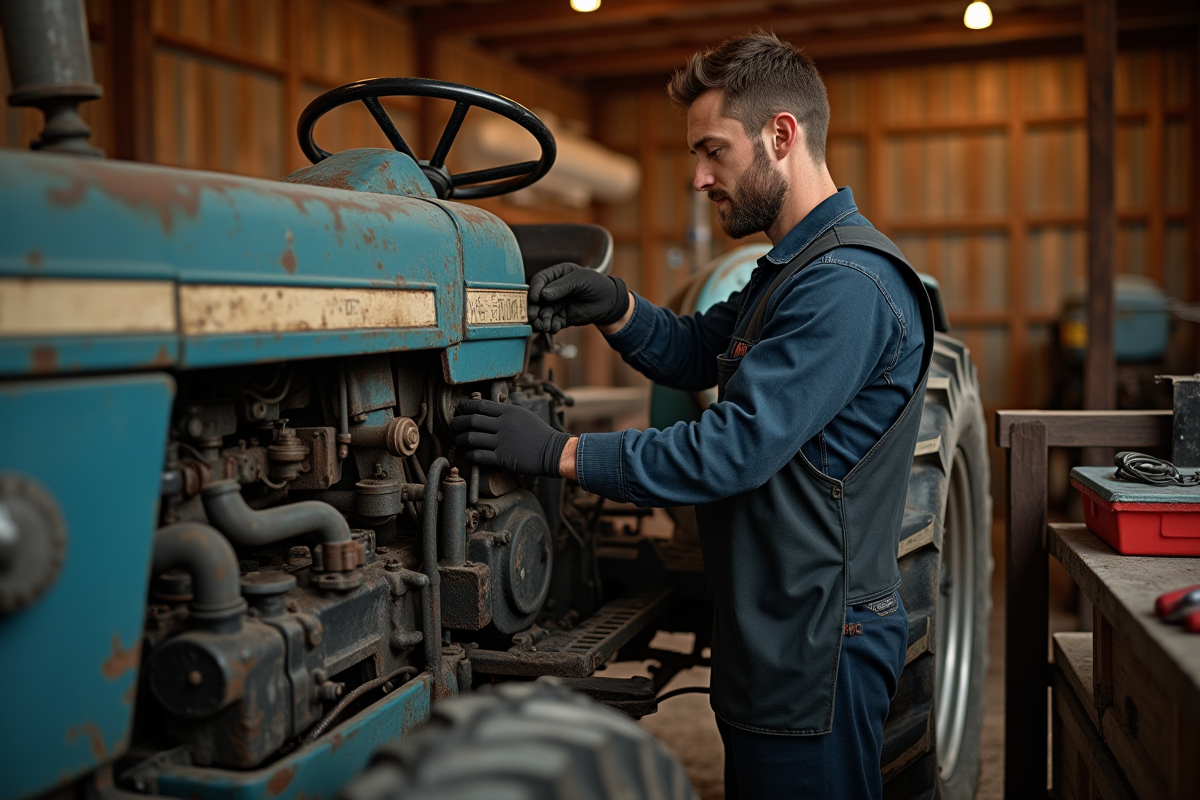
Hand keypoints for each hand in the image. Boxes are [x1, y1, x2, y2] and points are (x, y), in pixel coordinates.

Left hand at [450, 399, 572, 477]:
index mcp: (508, 412)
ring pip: (472, 438)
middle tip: (453, 427)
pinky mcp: (503, 457)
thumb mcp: (523, 415)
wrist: (553, 451)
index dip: (465, 407)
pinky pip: (479, 455)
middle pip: (472, 420)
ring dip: (460, 440)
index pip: (480, 405)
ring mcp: (503, 441)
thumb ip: (506, 413)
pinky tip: (467, 455)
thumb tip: (488, 411)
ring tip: (457, 441)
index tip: (459, 411)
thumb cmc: (539, 434)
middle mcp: (504, 424)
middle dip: (457, 423)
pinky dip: (469, 455)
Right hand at [528, 263, 628, 332]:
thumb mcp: (580, 280)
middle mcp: (553, 290)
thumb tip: (543, 295)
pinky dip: (550, 326)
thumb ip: (562, 286)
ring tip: (543, 326)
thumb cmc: (596, 284)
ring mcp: (556, 305)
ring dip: (540, 320)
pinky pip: (552, 323)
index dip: (534, 289)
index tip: (535, 298)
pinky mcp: (562, 318)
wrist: (610, 302)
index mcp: (556, 275)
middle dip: (534, 308)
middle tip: (534, 316)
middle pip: (536, 299)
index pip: (539, 280)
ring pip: (542, 313)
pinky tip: (553, 328)